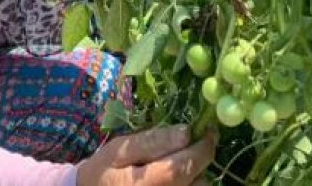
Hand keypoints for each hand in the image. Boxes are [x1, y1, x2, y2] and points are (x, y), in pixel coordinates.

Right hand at [76, 125, 215, 185]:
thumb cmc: (104, 171)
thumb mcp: (120, 150)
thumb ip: (153, 141)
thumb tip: (187, 131)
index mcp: (149, 184)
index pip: (187, 165)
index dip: (203, 146)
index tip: (207, 130)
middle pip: (200, 180)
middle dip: (200, 160)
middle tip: (192, 145)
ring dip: (195, 175)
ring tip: (176, 163)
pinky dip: (188, 184)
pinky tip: (173, 177)